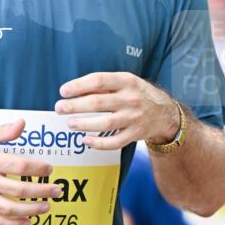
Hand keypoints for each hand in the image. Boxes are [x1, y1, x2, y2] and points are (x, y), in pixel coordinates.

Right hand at [0, 119, 61, 224]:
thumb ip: (4, 131)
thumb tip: (22, 124)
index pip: (17, 166)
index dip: (36, 169)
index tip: (49, 169)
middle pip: (17, 190)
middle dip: (41, 192)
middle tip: (56, 190)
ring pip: (8, 209)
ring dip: (30, 210)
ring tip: (46, 206)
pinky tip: (27, 221)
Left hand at [54, 73, 180, 149]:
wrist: (164, 113)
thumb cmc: (138, 94)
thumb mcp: (125, 82)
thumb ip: (103, 85)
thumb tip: (74, 90)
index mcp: (126, 81)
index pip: (99, 80)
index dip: (79, 86)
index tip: (63, 91)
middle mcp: (131, 99)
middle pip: (98, 102)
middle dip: (75, 106)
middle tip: (59, 108)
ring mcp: (133, 118)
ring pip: (105, 123)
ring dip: (84, 124)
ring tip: (70, 123)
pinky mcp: (135, 135)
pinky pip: (114, 142)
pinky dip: (99, 143)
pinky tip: (86, 140)